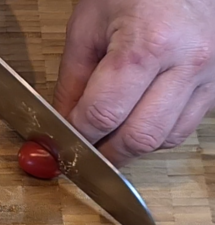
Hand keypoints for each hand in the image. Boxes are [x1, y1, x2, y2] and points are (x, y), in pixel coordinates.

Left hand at [53, 0, 214, 167]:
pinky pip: (182, 128)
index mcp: (147, 45)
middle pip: (139, 136)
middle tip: (88, 155)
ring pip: (163, 139)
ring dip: (131, 148)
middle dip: (107, 155)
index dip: (79, 134)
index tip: (66, 142)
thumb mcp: (88, 28)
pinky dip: (154, 136)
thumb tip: (66, 121)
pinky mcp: (214, 86)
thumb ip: (73, 81)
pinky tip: (137, 125)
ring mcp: (207, 77)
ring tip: (111, 140)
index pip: (104, 112)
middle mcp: (186, 64)